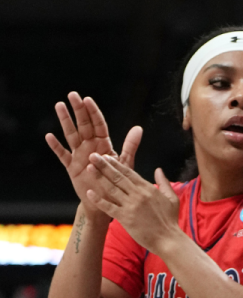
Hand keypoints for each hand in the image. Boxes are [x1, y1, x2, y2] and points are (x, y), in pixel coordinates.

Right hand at [45, 92, 141, 219]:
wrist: (106, 202)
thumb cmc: (117, 181)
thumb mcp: (125, 163)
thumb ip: (130, 145)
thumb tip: (138, 127)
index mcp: (104, 144)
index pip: (98, 124)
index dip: (93, 112)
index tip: (87, 99)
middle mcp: (90, 147)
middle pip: (83, 125)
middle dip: (78, 110)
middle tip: (72, 95)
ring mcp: (79, 156)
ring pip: (71, 135)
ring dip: (65, 121)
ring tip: (59, 106)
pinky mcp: (72, 168)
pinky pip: (63, 155)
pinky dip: (56, 146)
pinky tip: (49, 136)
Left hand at [84, 155, 181, 253]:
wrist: (168, 239)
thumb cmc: (170, 220)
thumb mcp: (171, 198)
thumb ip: (164, 182)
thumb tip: (158, 170)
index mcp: (148, 188)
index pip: (129, 173)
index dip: (117, 164)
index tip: (107, 157)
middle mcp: (138, 194)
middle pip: (118, 177)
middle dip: (104, 165)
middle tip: (93, 156)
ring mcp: (131, 206)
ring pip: (112, 189)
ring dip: (99, 177)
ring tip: (89, 168)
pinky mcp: (125, 218)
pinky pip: (109, 207)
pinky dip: (99, 200)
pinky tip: (90, 193)